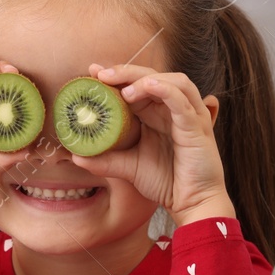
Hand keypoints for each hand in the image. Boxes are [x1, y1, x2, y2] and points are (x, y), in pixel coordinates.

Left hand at [70, 64, 233, 224]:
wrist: (192, 203)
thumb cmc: (167, 182)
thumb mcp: (129, 167)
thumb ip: (105, 160)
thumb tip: (76, 156)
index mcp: (158, 114)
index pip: (137, 85)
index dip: (117, 75)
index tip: (92, 73)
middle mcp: (174, 110)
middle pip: (153, 75)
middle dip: (126, 71)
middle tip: (101, 75)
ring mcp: (189, 115)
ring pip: (173, 81)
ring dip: (147, 79)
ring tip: (124, 89)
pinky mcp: (198, 127)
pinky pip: (183, 101)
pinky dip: (166, 89)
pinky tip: (148, 86)